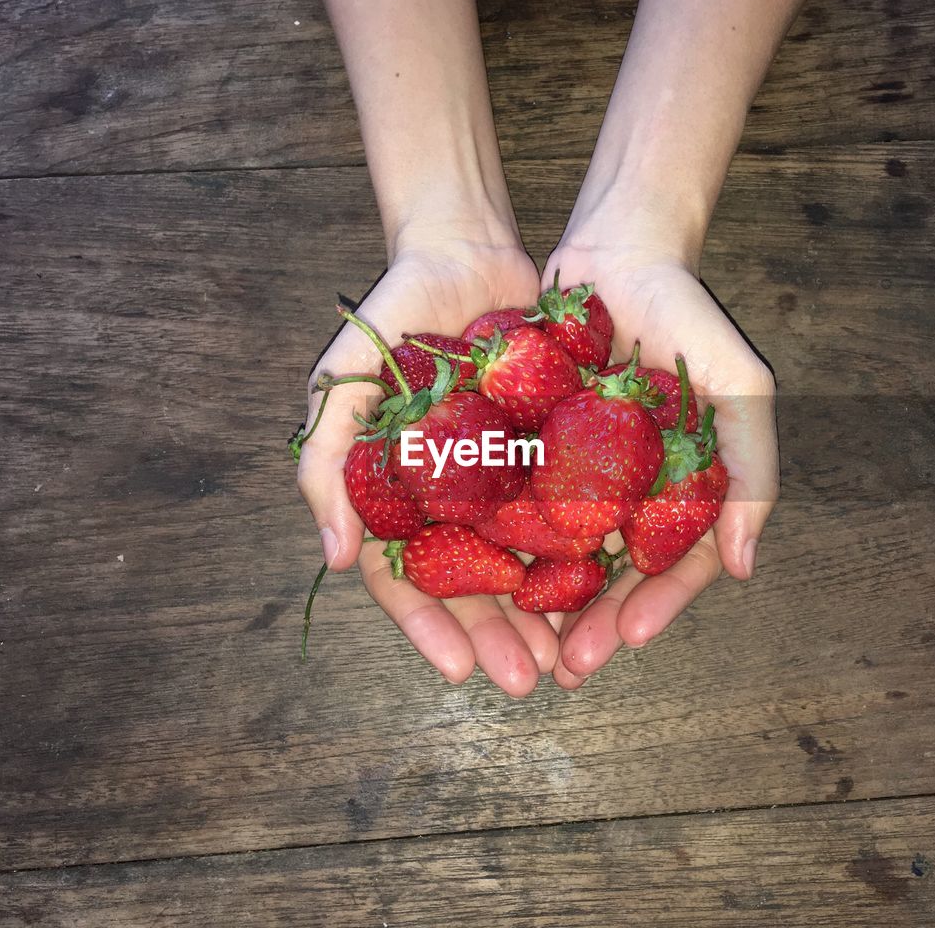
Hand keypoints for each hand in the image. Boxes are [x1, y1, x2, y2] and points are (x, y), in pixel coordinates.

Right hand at [296, 240, 560, 695]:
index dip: (430, 630)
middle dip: (498, 637)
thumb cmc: (389, 322)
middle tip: (530, 679)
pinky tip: (607, 589)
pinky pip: (568, 513)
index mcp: (397, 501)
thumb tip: (333, 562)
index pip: (407, 581)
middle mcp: (451, 502)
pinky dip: (583, 553)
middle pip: (472, 587)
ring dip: (544, 613)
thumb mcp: (341, 386)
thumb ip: (328, 469)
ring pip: (524, 563)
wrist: (465, 255)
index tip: (458, 674)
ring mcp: (502, 482)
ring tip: (570, 656)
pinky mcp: (551, 456)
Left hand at [539, 242, 778, 688]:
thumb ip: (752, 473)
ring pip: (562, 556)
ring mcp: (580, 474)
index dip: (656, 605)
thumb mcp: (740, 386)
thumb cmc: (689, 316)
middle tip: (564, 669)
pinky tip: (481, 581)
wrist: (616, 251)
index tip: (626, 639)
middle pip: (613, 575)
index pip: (676, 564)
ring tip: (524, 648)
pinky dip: (503, 546)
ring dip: (545, 606)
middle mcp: (631, 492)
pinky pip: (514, 507)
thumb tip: (743, 569)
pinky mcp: (530, 450)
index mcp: (683, 490)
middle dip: (592, 624)